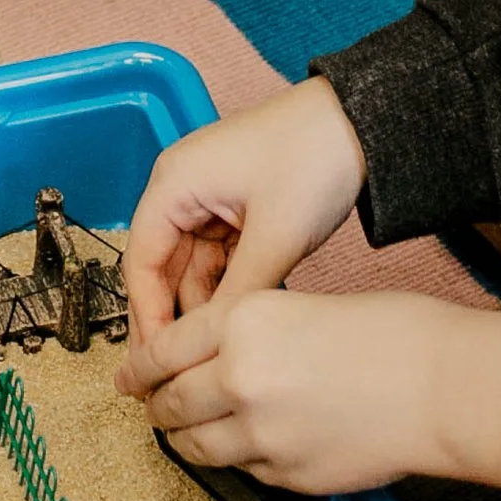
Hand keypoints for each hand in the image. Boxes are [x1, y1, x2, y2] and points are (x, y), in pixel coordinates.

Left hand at [119, 285, 500, 494]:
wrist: (441, 386)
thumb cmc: (387, 332)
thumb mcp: (298, 304)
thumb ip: (247, 332)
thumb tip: (210, 356)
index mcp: (240, 323)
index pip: (162, 352)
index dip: (136, 369)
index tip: (124, 378)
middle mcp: (238, 378)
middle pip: (170, 403)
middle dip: (157, 407)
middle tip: (152, 407)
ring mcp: (261, 434)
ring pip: (197, 446)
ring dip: (185, 440)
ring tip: (186, 434)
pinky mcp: (288, 474)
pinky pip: (245, 469)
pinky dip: (238, 458)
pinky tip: (247, 446)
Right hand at [121, 79, 368, 344]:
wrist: (360, 124)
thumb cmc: (311, 159)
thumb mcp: (275, 236)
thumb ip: (239, 295)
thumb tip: (217, 348)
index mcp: (173, 185)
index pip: (141, 263)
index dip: (145, 317)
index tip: (155, 365)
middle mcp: (181, 191)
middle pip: (162, 269)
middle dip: (170, 320)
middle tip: (175, 376)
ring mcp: (208, 201)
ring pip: (192, 270)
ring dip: (201, 310)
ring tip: (209, 361)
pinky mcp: (235, 210)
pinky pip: (219, 261)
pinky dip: (226, 292)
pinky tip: (233, 328)